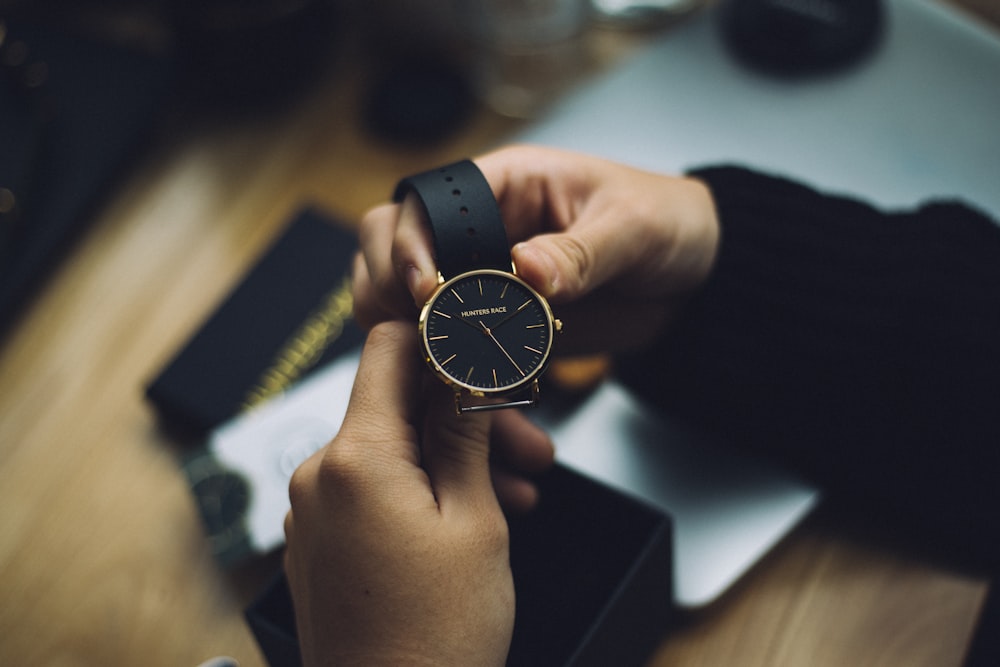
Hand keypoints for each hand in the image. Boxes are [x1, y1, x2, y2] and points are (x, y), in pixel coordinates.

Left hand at [283, 322, 516, 666]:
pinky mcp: (319, 544)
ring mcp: (313, 513)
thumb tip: (469, 374)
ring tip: (514, 493)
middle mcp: (319, 478)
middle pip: (396, 407)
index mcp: (355, 459)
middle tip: (528, 446)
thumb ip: (466, 436)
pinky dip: (419, 491)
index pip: (387, 349)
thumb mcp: (474, 523)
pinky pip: (370, 491)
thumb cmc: (435, 636)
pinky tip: (470, 516)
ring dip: (449, 459)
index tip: (482, 352)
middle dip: (463, 416)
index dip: (439, 341)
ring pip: (390, 452)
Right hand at [353, 145, 719, 354]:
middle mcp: (481, 231)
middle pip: (388, 249)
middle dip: (389, 292)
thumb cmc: (668, 223)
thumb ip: (581, 250)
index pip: (425, 205)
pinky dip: (450, 380)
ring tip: (437, 372)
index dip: (411, 246)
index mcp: (505, 186)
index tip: (425, 292)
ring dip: (407, 340)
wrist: (697, 280)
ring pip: (405, 304)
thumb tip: (527, 267)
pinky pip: (453, 351)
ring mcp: (483, 280)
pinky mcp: (497, 326)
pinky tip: (473, 402)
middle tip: (418, 334)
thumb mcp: (634, 229)